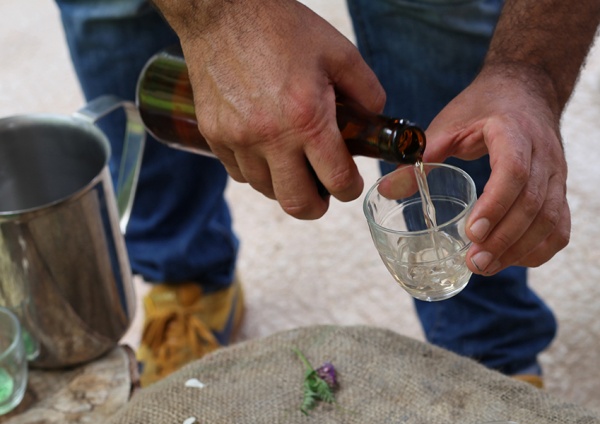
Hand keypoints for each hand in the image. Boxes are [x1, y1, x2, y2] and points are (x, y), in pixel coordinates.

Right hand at [168, 0, 384, 218]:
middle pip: (298, 205)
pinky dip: (256, 171)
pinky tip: (265, 151)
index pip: (337, 181)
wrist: (221, 10)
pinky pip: (239, 174)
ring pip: (267, 191)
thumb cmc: (281, 28)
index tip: (349, 184)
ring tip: (292, 165)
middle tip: (322, 194)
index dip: (349, 189)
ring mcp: (238, 141)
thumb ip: (366, 91)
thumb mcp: (338, 52)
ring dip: (285, 186)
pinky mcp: (214, 137)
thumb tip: (375, 121)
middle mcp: (271, 138)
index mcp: (307, 119)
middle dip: (316, 206)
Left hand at [378, 64, 569, 273]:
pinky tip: (511, 260)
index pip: (514, 172)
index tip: (470, 232)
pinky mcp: (560, 190)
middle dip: (503, 239)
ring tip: (485, 267)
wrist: (527, 88)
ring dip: (519, 250)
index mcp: (514, 132)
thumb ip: (422, 156)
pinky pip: (559, 227)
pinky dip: (538, 250)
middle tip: (473, 262)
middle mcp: (544, 154)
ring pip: (549, 220)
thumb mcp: (450, 123)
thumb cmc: (486, 106)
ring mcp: (557, 174)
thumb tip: (385, 189)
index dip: (494, 205)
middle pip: (532, 204)